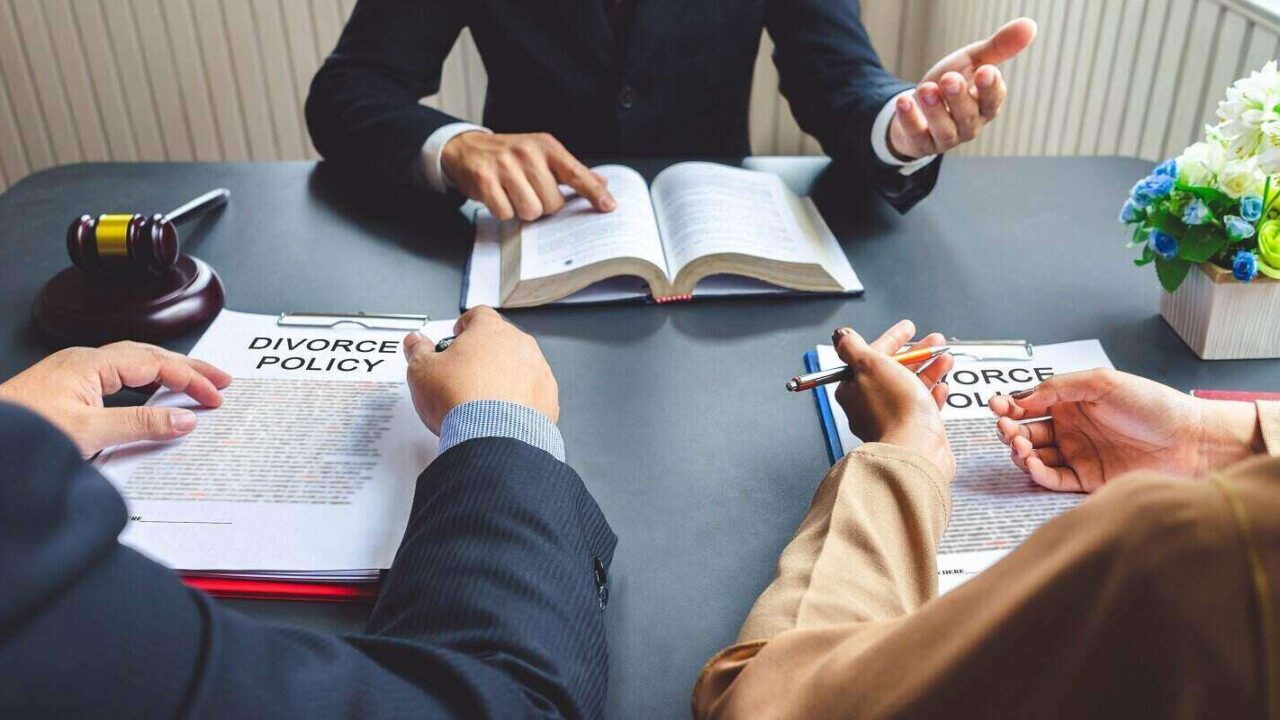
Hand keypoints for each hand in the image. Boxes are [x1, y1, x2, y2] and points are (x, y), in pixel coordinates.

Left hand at [0, 342, 230, 457]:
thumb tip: (182, 419)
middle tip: (220, 380)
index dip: (191, 379)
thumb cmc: (21, 432)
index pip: (156, 363)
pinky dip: (145, 383)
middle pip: (148, 356)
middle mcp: (83, 362)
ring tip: (194, 384)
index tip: (215, 395)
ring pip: (133, 364)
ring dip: (168, 373)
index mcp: (91, 364)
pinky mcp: (67, 389)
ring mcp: (74, 374)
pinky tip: (150, 396)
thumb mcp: (88, 433)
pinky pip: (118, 378)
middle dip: (188, 368)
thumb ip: (140, 425)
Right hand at [403, 306, 557, 433]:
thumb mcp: (422, 371)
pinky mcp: (547, 397)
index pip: (478, 315)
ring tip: (483, 398)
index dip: (464, 325)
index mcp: (490, 331)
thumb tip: (416, 343)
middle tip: (465, 374)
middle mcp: (519, 345)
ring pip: (519, 366)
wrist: (494, 437)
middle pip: (500, 341)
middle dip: (483, 354)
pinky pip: (532, 392)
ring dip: (504, 376)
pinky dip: (519, 399)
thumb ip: (418, 351)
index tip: (457, 337)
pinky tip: (502, 413)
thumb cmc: (462, 401)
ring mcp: (537, 370)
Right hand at [441, 131, 616, 220]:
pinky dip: (503, 211)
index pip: (576, 173)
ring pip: (530, 210)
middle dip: (543, 207)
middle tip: (531, 195)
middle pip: (552, 203)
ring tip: (514, 195)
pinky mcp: (484, 179)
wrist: (467, 148)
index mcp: (546, 147)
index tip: (609, 206)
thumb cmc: (510, 156)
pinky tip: (499, 197)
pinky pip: (505, 212)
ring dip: (523, 211)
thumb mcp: (542, 155)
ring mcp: (504, 165)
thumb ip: (571, 171)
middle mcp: (527, 153)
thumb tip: (603, 183)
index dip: (593, 192)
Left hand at [832, 320, 955, 476]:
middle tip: (935, 341)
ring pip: (910, 387)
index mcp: (854, 388)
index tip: (908, 328)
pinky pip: (921, 408)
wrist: (916, 450)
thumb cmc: (893, 409)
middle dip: (916, 352)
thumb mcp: (869, 365)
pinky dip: (932, 394)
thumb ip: (854, 347)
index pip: (871, 356)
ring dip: (929, 368)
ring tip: (946, 358)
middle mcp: (869, 405)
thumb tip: (842, 335)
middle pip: (893, 370)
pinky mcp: (911, 432)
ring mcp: (891, 419)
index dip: (892, 339)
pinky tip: (942, 386)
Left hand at [888, 18, 1036, 159]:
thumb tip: (1029, 25)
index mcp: (985, 105)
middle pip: (968, 115)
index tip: (986, 71)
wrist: (917, 106)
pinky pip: (916, 135)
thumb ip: (997, 47)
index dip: (990, 88)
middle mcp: (969, 125)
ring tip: (926, 89)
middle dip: (959, 97)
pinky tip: (904, 101)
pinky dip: (910, 119)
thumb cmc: (949, 84)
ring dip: (935, 109)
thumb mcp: (972, 62)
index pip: (993, 99)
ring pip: (944, 129)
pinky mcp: (921, 143)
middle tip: (949, 79)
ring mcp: (945, 137)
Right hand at [989, 369, 1263, 491]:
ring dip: (1019, 451)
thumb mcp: (1102, 382)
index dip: (1009, 406)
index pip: (1029, 404)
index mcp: (1071, 401)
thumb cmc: (1152, 405)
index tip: (997, 406)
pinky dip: (1036, 473)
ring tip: (1020, 446)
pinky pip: (1051, 478)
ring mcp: (1077, 454)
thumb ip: (1058, 387)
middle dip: (1009, 430)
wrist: (1190, 441)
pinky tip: (1032, 463)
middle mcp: (1070, 428)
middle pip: (1026, 431)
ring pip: (1033, 456)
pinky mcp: (1086, 480)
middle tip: (1007, 429)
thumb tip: (1021, 398)